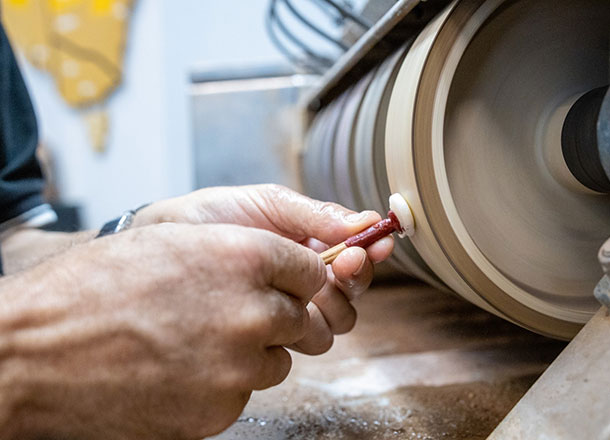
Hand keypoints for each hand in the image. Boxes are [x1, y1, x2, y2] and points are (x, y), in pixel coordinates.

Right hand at [0, 223, 324, 438]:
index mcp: (246, 256)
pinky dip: (222, 385)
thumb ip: (241, 253)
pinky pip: (243, 393)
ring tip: (197, 343)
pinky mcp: (219, 410)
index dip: (299, 278)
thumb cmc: (96, 286)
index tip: (287, 285)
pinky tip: (180, 371)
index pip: (312, 271)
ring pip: (276, 361)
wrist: (36, 350)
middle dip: (281, 318)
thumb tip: (284, 273)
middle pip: (303, 319)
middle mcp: (252, 311)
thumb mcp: (174, 241)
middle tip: (240, 317)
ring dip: (252, 354)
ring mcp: (237, 366)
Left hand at [134, 184, 394, 352]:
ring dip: (331, 306)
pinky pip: (309, 340)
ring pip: (339, 320)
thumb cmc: (209, 219)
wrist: (160, 247)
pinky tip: (280, 311)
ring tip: (304, 291)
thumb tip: (363, 220)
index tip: (373, 245)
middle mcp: (307, 277)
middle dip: (353, 278)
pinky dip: (305, 328)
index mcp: (311, 241)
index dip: (372, 249)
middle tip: (337, 265)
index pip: (358, 249)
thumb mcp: (265, 203)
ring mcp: (291, 307)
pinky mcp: (273, 334)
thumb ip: (313, 213)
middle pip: (355, 290)